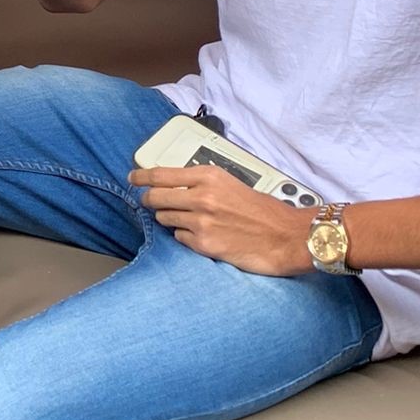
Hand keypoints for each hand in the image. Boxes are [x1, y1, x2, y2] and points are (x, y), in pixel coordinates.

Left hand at [129, 166, 314, 275]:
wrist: (287, 237)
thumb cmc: (264, 211)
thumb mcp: (231, 183)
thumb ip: (203, 182)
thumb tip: (176, 184)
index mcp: (208, 176)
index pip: (160, 174)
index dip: (141, 177)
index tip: (132, 178)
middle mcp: (201, 197)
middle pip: (155, 197)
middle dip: (150, 200)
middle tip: (150, 202)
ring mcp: (201, 222)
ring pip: (164, 218)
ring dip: (170, 219)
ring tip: (190, 221)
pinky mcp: (204, 245)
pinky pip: (180, 238)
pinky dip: (186, 237)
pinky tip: (203, 236)